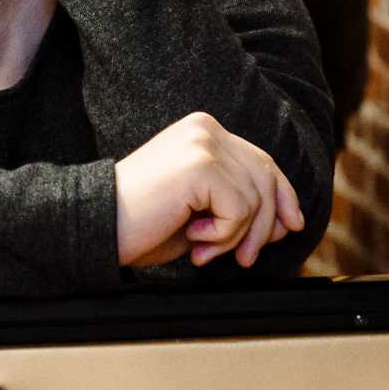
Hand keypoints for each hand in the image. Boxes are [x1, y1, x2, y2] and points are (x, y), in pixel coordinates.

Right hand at [114, 112, 304, 268]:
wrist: (97, 226)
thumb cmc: (143, 225)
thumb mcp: (203, 216)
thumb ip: (242, 210)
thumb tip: (287, 222)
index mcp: (203, 132)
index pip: (260, 160)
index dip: (283, 195)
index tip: (292, 226)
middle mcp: (206, 128)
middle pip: (265, 176)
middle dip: (264, 224)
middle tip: (243, 261)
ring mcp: (203, 143)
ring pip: (255, 198)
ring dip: (234, 237)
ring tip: (201, 248)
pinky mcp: (200, 164)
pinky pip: (239, 209)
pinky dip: (223, 235)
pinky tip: (192, 239)